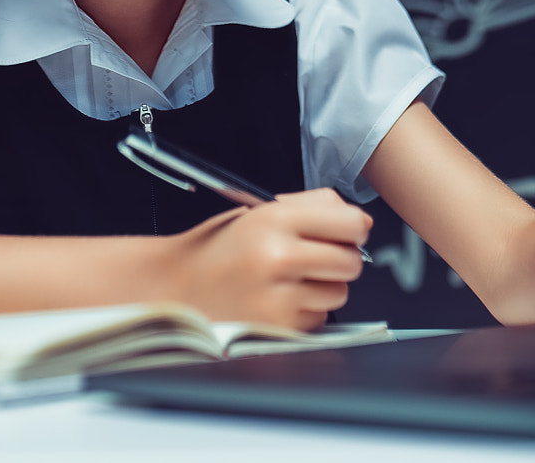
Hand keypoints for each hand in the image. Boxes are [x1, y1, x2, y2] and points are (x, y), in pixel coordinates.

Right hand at [164, 189, 371, 329]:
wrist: (177, 288)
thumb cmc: (217, 249)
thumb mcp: (257, 211)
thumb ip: (309, 205)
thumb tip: (357, 218)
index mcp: (273, 220)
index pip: (349, 222)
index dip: (354, 227)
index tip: (347, 231)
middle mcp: (278, 257)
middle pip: (351, 260)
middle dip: (341, 258)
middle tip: (317, 256)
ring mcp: (279, 297)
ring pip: (340, 292)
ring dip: (325, 287)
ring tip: (292, 279)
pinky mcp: (279, 328)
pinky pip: (320, 318)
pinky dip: (307, 310)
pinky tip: (280, 299)